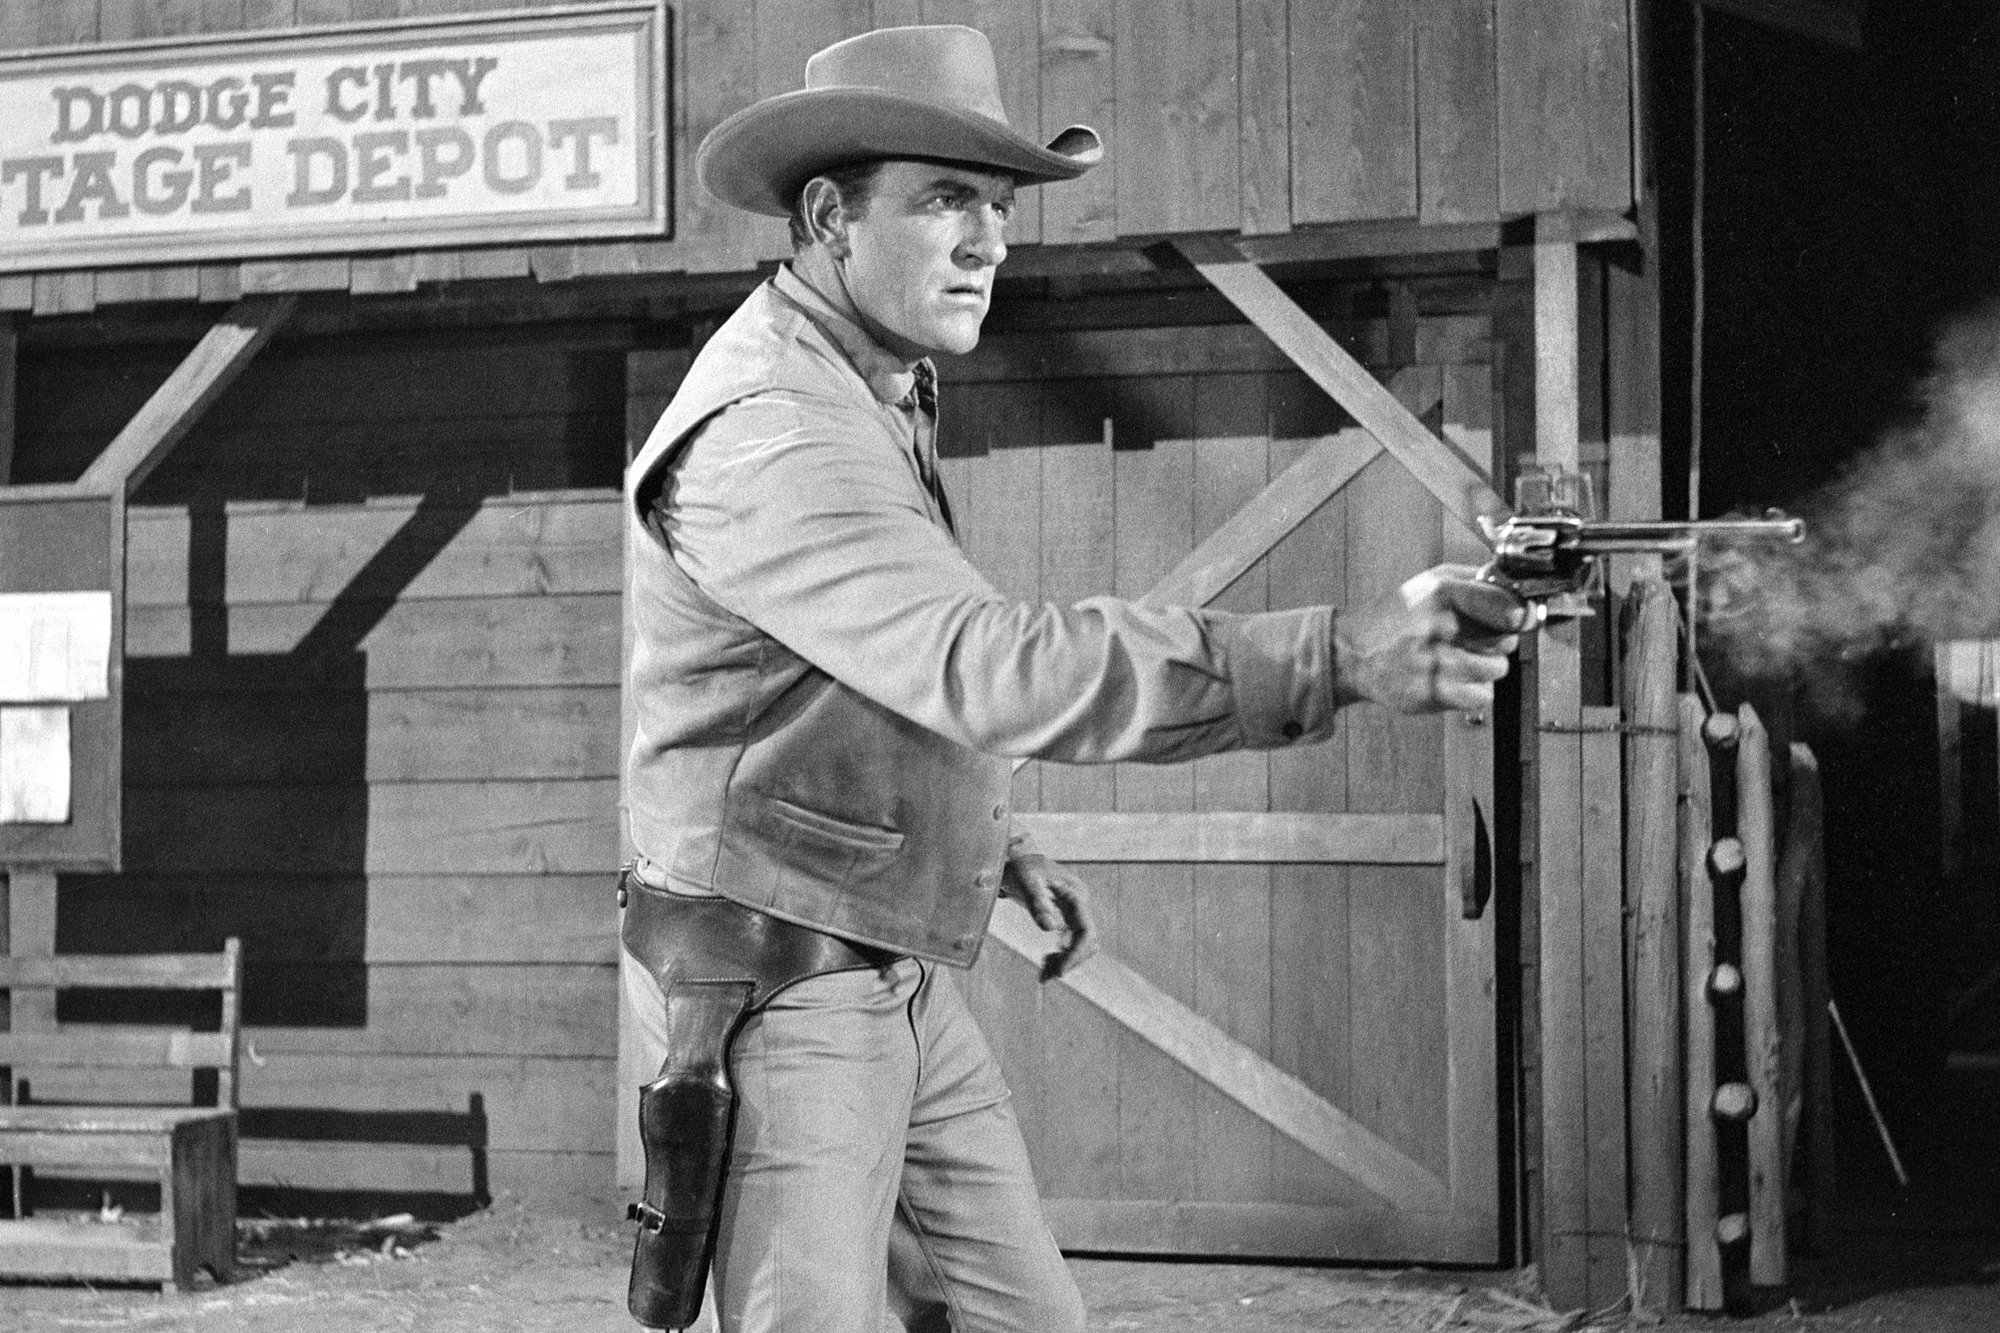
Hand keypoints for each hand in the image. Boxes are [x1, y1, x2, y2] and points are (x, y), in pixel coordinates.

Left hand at [1000, 853, 1098, 981]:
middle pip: (1086, 942)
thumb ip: (1037, 903)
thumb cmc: (1021, 869)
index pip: (1086, 931)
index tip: (1059, 971)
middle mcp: (1080, 905)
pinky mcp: (1066, 919)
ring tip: (1043, 975)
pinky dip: (1059, 957)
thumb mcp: (1025, 881)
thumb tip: (1049, 928)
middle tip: (1045, 976)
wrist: (1017, 862)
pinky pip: (1069, 944)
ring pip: (1079, 946)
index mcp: (1076, 895)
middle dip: (1069, 961)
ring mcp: (1074, 913)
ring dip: (1065, 962)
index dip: (1076, 954)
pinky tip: (1045, 964)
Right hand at [1338, 564, 1534, 713]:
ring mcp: (1436, 663)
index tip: (1517, 618)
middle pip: (1506, 639)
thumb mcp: (1431, 582)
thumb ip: (1476, 581)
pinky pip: (1483, 695)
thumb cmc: (1395, 617)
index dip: (1516, 614)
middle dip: (1496, 639)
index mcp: (1441, 593)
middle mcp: (1439, 627)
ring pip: (1497, 669)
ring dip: (1485, 665)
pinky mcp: (1434, 693)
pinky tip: (1452, 677)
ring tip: (1458, 658)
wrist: (1354, 654)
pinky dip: (1473, 689)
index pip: (1505, 605)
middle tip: (1472, 637)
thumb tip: (1518, 592)